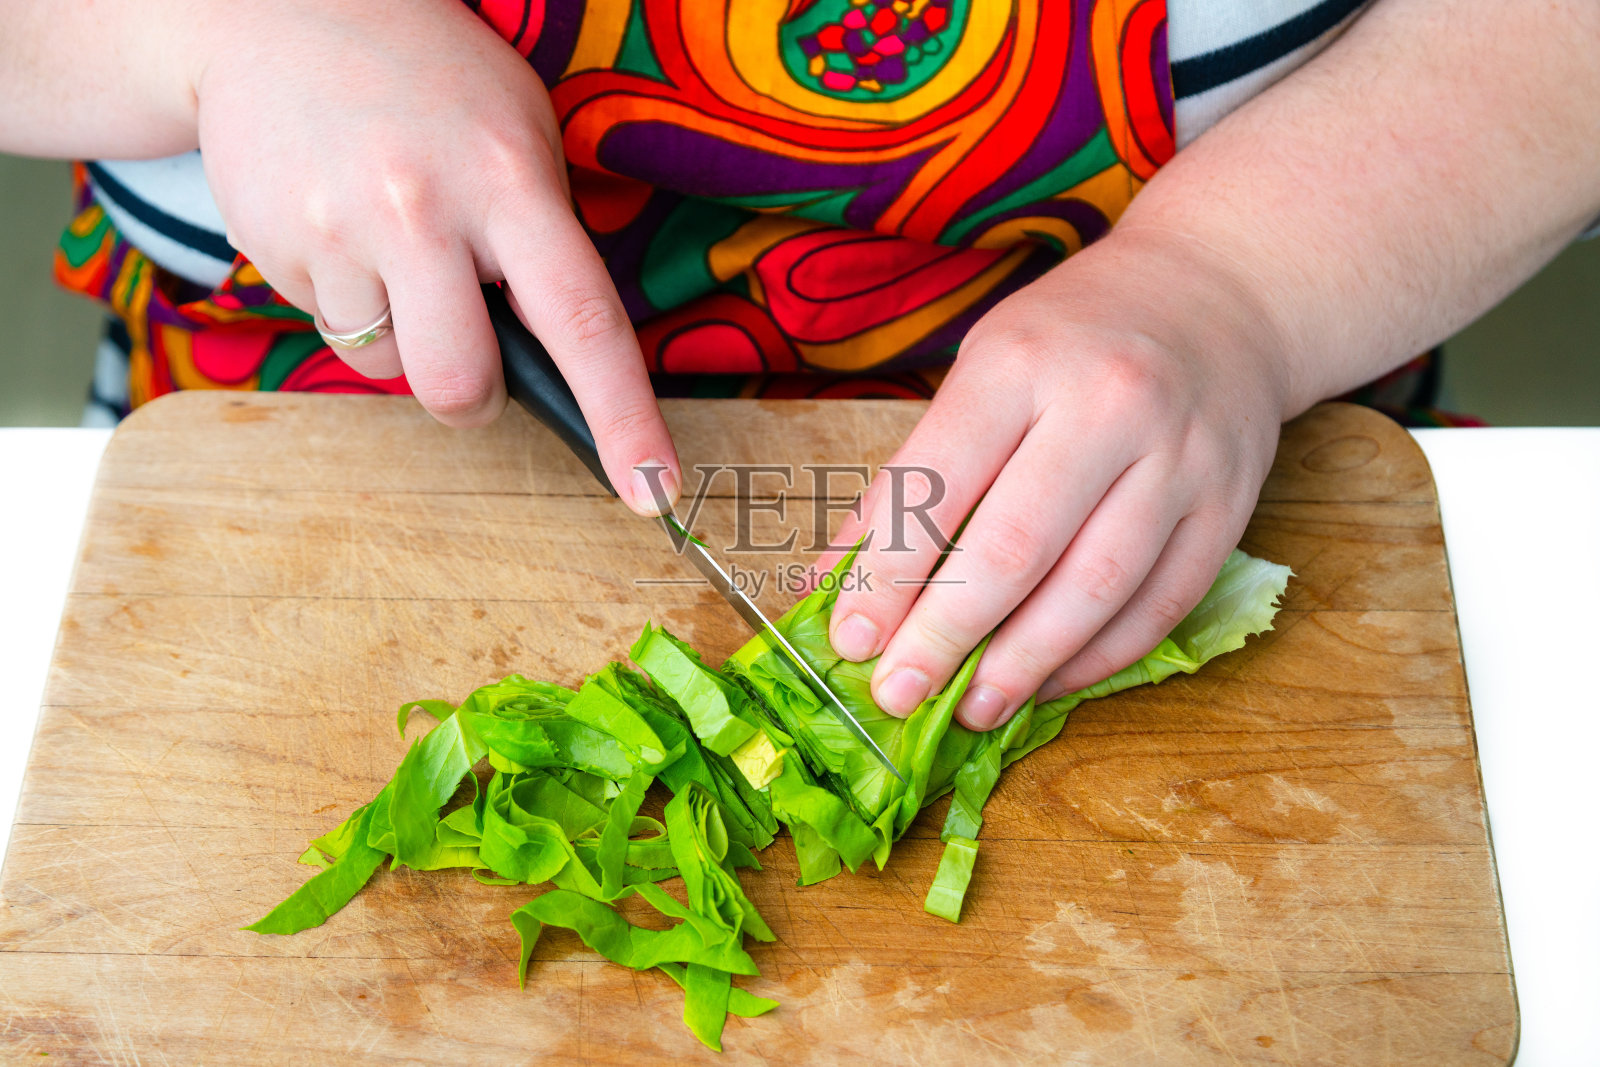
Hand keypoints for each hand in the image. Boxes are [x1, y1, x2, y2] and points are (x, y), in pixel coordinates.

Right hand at [191, 0, 678, 512]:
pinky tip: (344, 231)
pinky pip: (331, 331)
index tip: (654, 486)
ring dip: (403, 339)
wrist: (278, 13)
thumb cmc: (429, 83)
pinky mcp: (274, 248)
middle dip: (475, 398)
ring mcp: (339, 231)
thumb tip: (561, 360)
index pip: (583, 321)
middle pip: (461, 386)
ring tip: (395, 250)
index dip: (624, 416)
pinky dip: (349, 305)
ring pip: (388, 369)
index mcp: (509, 182)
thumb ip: (543, 240)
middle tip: (474, 351)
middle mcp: (422, 210)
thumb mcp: (518, 134)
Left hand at [818, 230, 1288, 729]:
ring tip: (974, 707)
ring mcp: (1180, 457)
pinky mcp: (1230, 503)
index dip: (887, 576)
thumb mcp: (979, 370)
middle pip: (1015, 549)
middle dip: (946, 635)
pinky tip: (1050, 681)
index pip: (937, 487)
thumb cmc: (1072, 339)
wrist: (1218, 295)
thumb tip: (832, 585)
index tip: (852, 642)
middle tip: (899, 695)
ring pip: (1096, 588)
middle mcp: (1107, 404)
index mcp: (1019, 362)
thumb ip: (911, 477)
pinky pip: (1162, 603)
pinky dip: (1100, 657)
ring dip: (1025, 663)